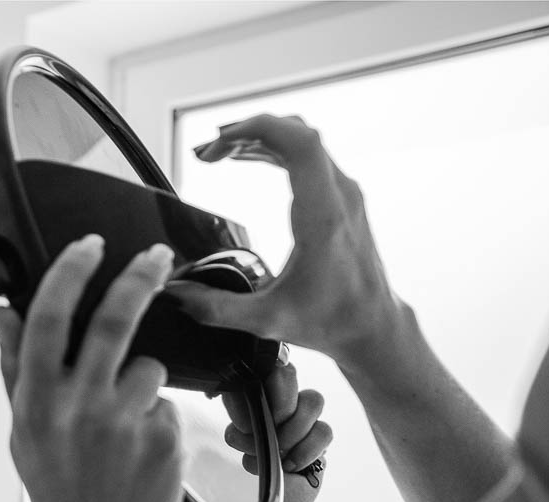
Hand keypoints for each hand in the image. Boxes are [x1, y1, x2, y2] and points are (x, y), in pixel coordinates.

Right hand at [0, 236, 182, 501]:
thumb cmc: (55, 484)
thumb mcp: (23, 428)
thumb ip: (13, 365)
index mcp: (36, 401)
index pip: (48, 320)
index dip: (70, 274)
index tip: (91, 245)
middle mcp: (77, 409)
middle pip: (114, 322)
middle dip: (139, 278)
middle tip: (157, 256)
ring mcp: (123, 426)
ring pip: (149, 367)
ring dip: (142, 384)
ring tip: (124, 427)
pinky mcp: (163, 442)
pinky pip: (168, 407)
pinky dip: (157, 422)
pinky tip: (140, 455)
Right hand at [164, 114, 401, 366]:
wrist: (372, 325)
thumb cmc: (332, 320)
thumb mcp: (265, 321)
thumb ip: (214, 308)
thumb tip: (175, 294)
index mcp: (323, 216)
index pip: (299, 143)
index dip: (257, 129)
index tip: (219, 142)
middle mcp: (339, 196)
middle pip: (297, 134)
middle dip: (248, 132)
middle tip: (209, 153)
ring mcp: (344, 193)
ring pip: (303, 142)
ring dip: (260, 139)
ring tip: (220, 154)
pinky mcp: (341, 198)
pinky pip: (309, 157)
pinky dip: (276, 150)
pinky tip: (249, 159)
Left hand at [222, 362, 334, 501]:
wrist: (275, 499)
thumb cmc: (256, 461)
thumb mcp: (240, 437)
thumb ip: (240, 420)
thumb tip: (236, 409)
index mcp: (263, 390)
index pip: (266, 363)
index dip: (262, 379)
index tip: (251, 411)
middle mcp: (286, 396)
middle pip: (289, 373)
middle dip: (278, 405)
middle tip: (268, 431)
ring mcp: (307, 415)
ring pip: (313, 400)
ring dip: (291, 431)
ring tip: (278, 453)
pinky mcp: (322, 436)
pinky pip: (324, 430)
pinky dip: (303, 451)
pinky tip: (289, 465)